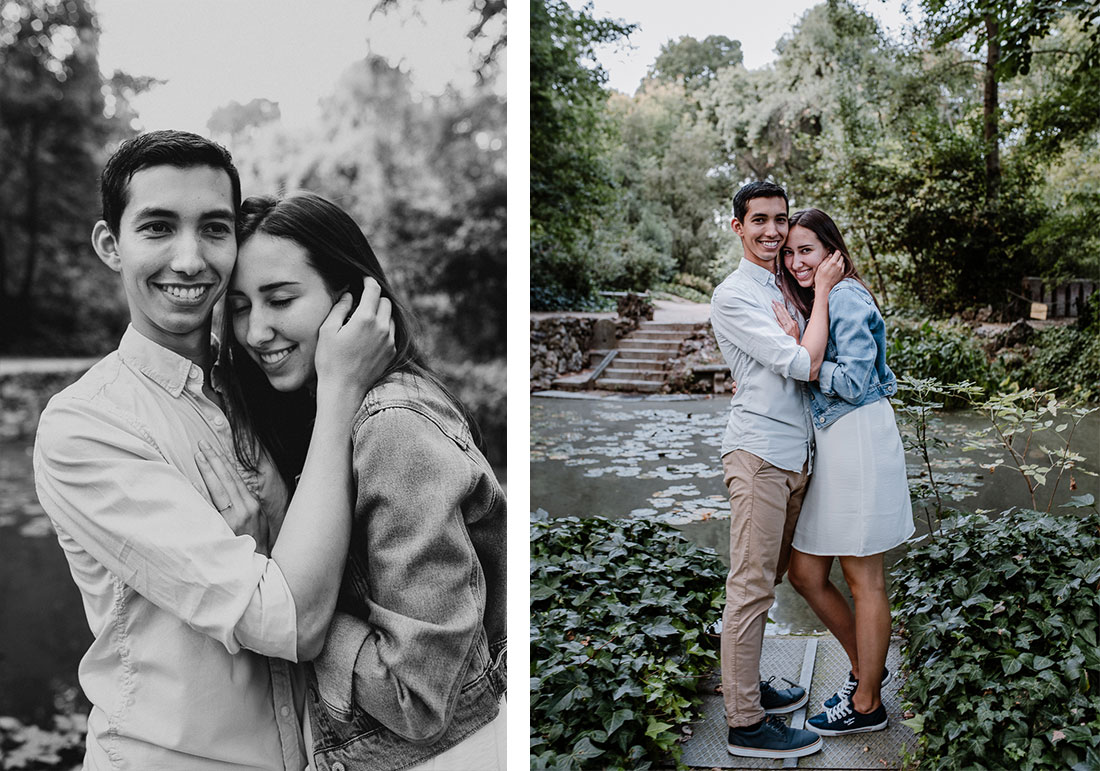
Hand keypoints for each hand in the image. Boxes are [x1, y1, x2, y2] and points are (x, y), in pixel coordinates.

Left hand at [196, 440, 267, 553]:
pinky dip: (203, 494)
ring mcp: (235, 519)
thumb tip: (231, 493)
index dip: (224, 462)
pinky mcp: (225, 530)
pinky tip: (193, 483)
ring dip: (208, 470)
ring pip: (220, 489)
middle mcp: (245, 509)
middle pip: (227, 479)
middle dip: (215, 460)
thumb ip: (245, 507)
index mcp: (252, 506)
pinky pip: (211, 508)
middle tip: (203, 444)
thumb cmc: (256, 546)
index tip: (213, 449)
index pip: (235, 478)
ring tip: (199, 455)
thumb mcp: (257, 523)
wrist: (258, 570)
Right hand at [314, 276, 396, 404]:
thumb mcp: (327, 331)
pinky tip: (370, 334)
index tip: (364, 280)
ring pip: (390, 317)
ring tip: (366, 318)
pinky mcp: (391, 352)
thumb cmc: (330, 361)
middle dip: (375, 298)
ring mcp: (389, 341)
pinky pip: (391, 332)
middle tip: (362, 301)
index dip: (368, 282)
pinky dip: (383, 327)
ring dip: (380, 313)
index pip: (373, 290)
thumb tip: (349, 296)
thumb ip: (339, 308)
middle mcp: (381, 327)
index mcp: (365, 319)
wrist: (343, 390)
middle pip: (385, 302)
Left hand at [772, 300, 799, 340]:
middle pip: (783, 313)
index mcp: (793, 323)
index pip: (786, 313)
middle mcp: (790, 324)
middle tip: (773, 300)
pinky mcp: (784, 333)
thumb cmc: (795, 338)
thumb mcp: (795, 328)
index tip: (778, 302)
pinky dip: (777, 321)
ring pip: (781, 318)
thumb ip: (791, 323)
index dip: (781, 307)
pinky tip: (773, 317)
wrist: (796, 346)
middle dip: (778, 306)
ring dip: (776, 311)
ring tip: (772, 305)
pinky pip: (780, 326)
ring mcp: (787, 328)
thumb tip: (787, 317)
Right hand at [814, 251, 845, 293]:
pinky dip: (840, 267)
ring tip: (834, 264)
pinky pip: (843, 267)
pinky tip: (835, 269)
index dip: (836, 252)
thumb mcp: (820, 267)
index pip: (838, 253)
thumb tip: (830, 254)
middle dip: (838, 256)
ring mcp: (841, 270)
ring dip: (840, 262)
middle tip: (833, 259)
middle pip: (841, 257)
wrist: (824, 288)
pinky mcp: (842, 274)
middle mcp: (839, 265)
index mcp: (832, 262)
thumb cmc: (820, 278)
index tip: (833, 253)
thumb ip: (826, 260)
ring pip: (843, 262)